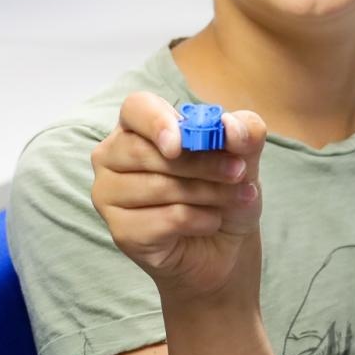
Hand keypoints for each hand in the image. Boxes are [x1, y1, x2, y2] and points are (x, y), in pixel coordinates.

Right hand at [91, 92, 268, 305]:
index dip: (157, 122)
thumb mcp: (245, 155)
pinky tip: (211, 221)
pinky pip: (163, 220)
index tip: (180, 143)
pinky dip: (199, 220)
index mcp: (138, 126)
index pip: (136, 109)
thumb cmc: (224, 189)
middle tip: (238, 172)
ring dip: (208, 193)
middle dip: (201, 164)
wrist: (225, 245)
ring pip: (158, 187)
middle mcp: (112, 156)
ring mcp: (109, 195)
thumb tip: (230, 128)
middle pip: (146, 152)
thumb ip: (244, 131)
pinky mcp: (121, 231)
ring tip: (236, 198)